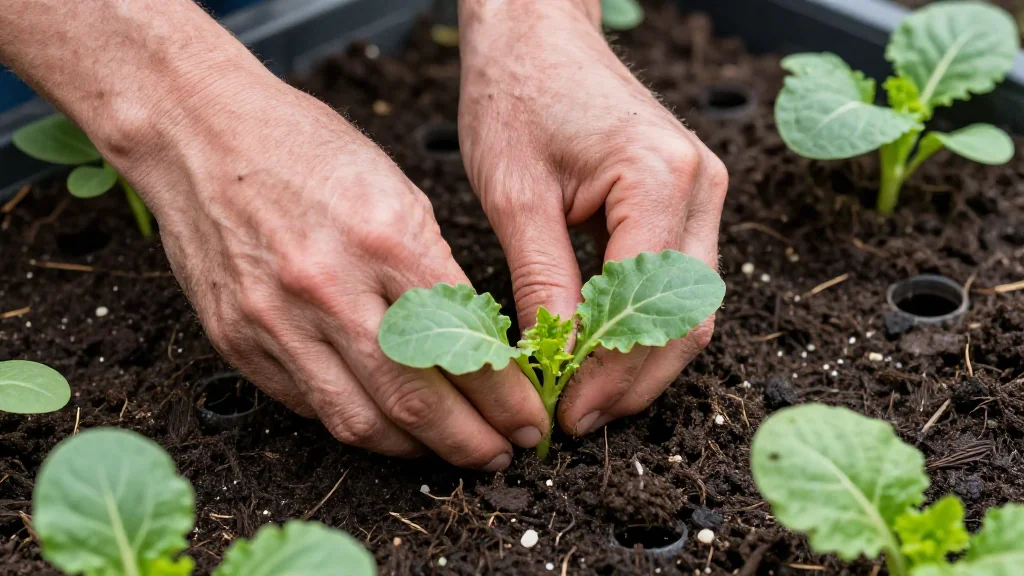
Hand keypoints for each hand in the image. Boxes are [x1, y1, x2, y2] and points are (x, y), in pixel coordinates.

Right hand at [110, 66, 548, 468]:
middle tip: (503, 455)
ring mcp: (276, 321)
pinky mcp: (238, 341)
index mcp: (386, 239)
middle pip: (415, 400)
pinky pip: (309, 407)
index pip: (463, 345)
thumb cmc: (307, 150)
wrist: (200, 133)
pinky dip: (356, 423)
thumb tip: (474, 348)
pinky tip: (386, 424)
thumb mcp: (398, 191)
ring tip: (449, 451)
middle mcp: (330, 288)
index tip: (528, 418)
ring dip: (415, 450)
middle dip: (471, 442)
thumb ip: (434, 273)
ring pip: (359, 422)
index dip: (505, 397)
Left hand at [458, 0, 727, 435]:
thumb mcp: (514, 195)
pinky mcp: (685, 202)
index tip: (563, 411)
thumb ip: (540, 282)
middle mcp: (700, 188)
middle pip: (687, 318)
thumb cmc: (517, 93)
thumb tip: (550, 361)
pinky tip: (600, 354)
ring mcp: (701, 194)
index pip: (646, 307)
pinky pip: (677, 284)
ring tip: (585, 397)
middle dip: (632, 381)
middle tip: (576, 419)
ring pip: (690, 309)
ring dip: (642, 361)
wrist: (536, 34)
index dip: (607, 373)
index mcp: (661, 179)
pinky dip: (643, 327)